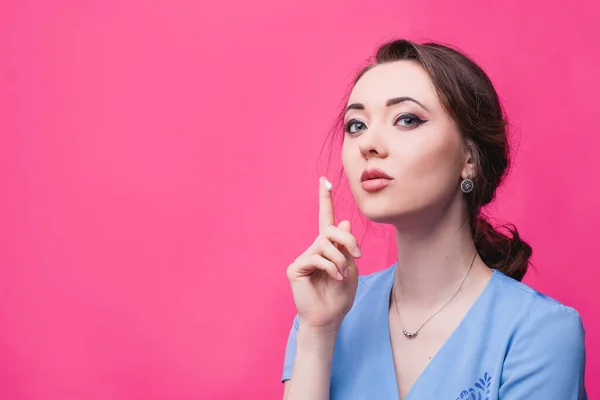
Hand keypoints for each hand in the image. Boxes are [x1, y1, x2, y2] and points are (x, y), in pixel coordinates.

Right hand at [286, 177, 360, 331]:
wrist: (329, 318)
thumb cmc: (340, 295)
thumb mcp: (350, 267)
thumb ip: (347, 246)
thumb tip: (344, 222)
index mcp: (327, 247)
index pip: (326, 219)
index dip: (325, 200)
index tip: (324, 180)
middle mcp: (313, 249)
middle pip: (330, 230)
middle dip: (347, 241)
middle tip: (357, 256)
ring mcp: (303, 258)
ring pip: (324, 245)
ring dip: (339, 260)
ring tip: (342, 275)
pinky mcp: (296, 268)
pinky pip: (317, 258)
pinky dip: (330, 267)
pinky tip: (334, 278)